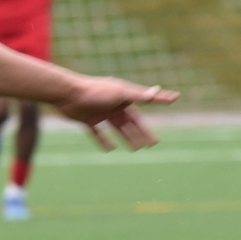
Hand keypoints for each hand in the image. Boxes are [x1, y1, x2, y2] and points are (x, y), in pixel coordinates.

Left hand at [55, 77, 180, 150]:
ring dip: (126, 138)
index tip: (174, 99)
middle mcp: (113, 104)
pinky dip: (103, 140)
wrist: (66, 93)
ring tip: (135, 149)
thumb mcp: (119, 93)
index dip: (159, 101)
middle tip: (151, 144)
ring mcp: (100, 112)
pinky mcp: (87, 120)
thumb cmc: (95, 91)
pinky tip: (110, 149)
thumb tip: (158, 90)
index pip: (145, 101)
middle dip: (142, 132)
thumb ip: (138, 95)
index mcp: (123, 97)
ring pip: (117, 128)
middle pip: (131, 121)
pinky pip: (97, 132)